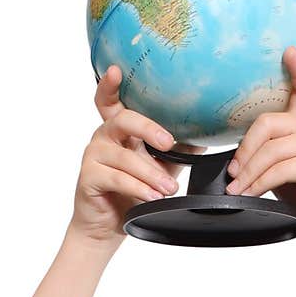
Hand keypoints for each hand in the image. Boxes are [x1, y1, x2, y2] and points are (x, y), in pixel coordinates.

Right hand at [69, 65, 207, 245]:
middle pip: (122, 120)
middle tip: (169, 143)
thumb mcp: (161, 167)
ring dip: (151, 173)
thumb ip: (178, 150)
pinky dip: (138, 188)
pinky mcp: (88, 178)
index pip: (109, 101)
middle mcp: (103, 137)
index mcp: (119, 129)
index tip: (117, 70)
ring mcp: (94, 156)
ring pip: (125, 157)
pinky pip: (117, 178)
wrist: (109, 225)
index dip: (110, 84)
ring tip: (170, 187)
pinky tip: (152, 196)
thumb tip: (207, 134)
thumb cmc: (132, 192)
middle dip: (148, 128)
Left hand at [224, 46, 295, 243]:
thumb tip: (234, 161)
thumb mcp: (284, 168)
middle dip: (244, 150)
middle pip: (267, 123)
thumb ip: (268, 153)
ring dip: (247, 174)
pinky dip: (258, 184)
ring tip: (235, 190)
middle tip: (232, 172)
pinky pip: (278, 170)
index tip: (288, 51)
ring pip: (269, 151)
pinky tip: (249, 194)